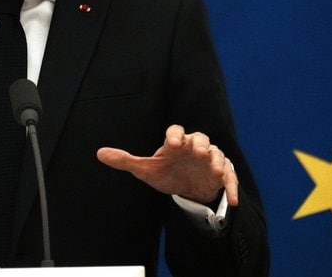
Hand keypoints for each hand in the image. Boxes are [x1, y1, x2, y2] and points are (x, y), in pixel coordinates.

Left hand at [97, 124, 237, 205]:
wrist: (186, 188)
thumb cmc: (167, 172)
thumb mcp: (146, 169)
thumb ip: (126, 161)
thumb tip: (99, 153)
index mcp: (176, 142)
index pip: (176, 131)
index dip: (174, 134)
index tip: (171, 142)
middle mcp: (194, 147)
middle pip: (200, 138)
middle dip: (199, 144)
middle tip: (196, 151)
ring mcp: (210, 160)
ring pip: (217, 154)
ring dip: (217, 161)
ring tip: (214, 170)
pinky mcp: (221, 175)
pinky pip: (229, 177)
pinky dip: (231, 187)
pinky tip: (231, 200)